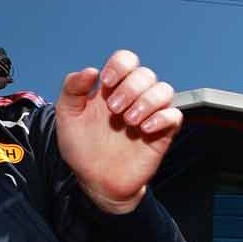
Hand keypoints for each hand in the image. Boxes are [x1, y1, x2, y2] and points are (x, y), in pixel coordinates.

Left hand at [54, 50, 182, 214]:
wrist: (96, 181)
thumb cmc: (82, 148)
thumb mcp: (67, 116)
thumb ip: (72, 89)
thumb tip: (91, 70)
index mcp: (111, 88)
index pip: (126, 60)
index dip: (120, 65)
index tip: (105, 83)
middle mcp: (133, 98)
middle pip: (145, 74)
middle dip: (130, 88)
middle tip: (114, 109)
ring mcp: (149, 115)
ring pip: (164, 90)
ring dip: (147, 101)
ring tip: (129, 121)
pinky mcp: (162, 133)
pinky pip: (175, 115)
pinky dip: (161, 118)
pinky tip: (143, 130)